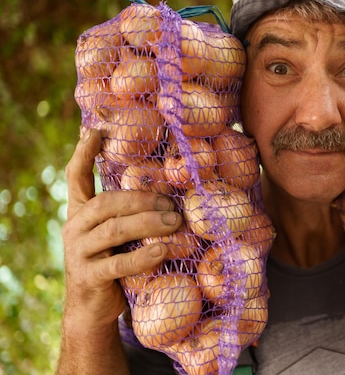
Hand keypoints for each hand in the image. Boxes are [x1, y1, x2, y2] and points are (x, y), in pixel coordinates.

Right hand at [62, 129, 181, 328]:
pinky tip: (162, 251)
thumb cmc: (116, 261)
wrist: (95, 308)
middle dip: (141, 199)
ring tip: (175, 222)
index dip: (84, 153)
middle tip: (172, 204)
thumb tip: (173, 191)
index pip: (76, 177)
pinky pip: (117, 264)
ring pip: (113, 229)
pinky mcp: (89, 277)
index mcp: (81, 212)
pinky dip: (142, 256)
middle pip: (105, 202)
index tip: (96, 130)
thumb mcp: (119, 233)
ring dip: (147, 223)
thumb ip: (131, 212)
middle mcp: (75, 227)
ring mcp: (79, 253)